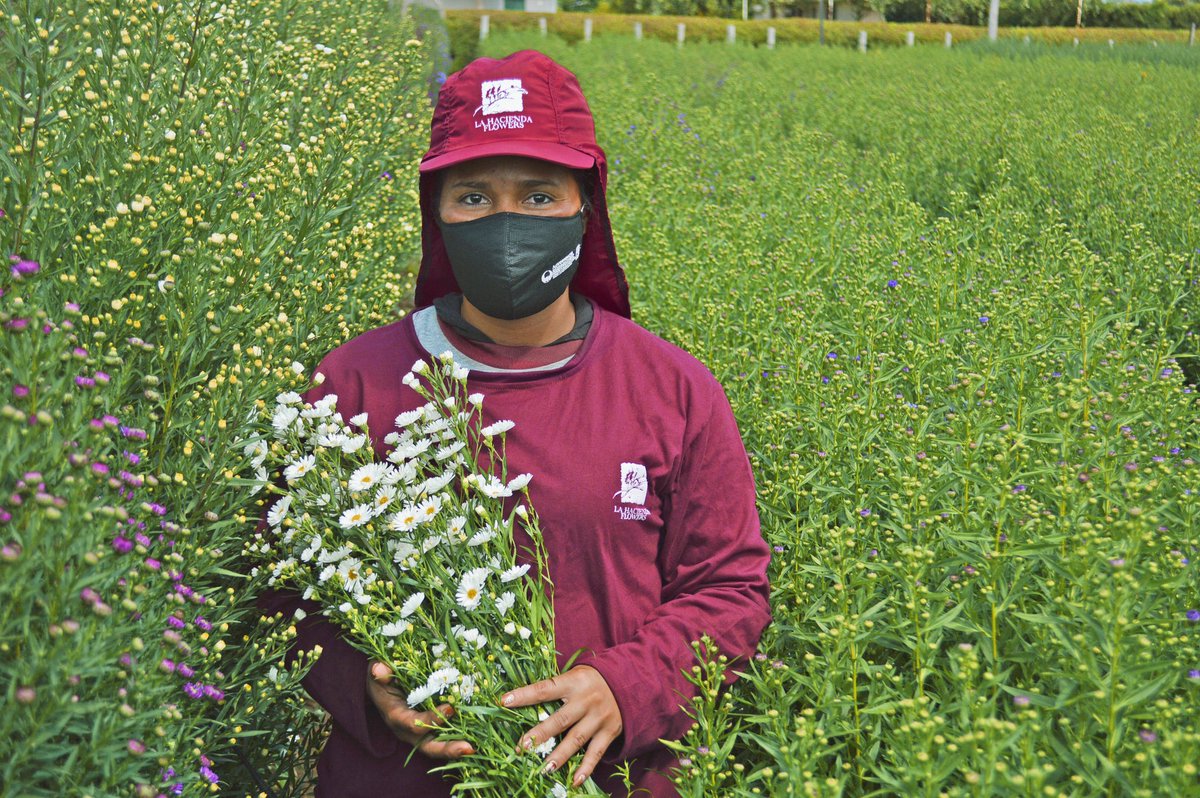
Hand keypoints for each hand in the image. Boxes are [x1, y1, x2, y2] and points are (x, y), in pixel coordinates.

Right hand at [366, 660, 473, 758]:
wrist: (383, 686)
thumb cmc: (382, 677)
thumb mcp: (378, 673)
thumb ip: (378, 672)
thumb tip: (380, 670)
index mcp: (396, 717)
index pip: (413, 724)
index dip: (431, 719)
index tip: (450, 709)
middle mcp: (409, 730)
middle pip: (428, 746)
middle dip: (448, 749)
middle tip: (468, 748)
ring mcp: (421, 732)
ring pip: (439, 746)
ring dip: (458, 747)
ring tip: (477, 746)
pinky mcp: (432, 728)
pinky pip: (446, 737)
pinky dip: (462, 737)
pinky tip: (480, 736)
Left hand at [501, 665, 622, 787]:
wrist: (628, 682)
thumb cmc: (591, 679)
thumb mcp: (574, 674)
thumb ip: (555, 686)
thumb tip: (523, 697)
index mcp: (573, 682)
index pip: (545, 689)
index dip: (524, 695)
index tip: (504, 702)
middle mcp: (586, 700)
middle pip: (560, 719)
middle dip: (540, 734)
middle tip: (521, 746)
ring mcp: (598, 717)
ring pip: (576, 739)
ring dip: (559, 755)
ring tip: (544, 769)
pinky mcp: (609, 732)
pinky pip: (596, 752)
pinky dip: (586, 768)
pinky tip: (575, 781)